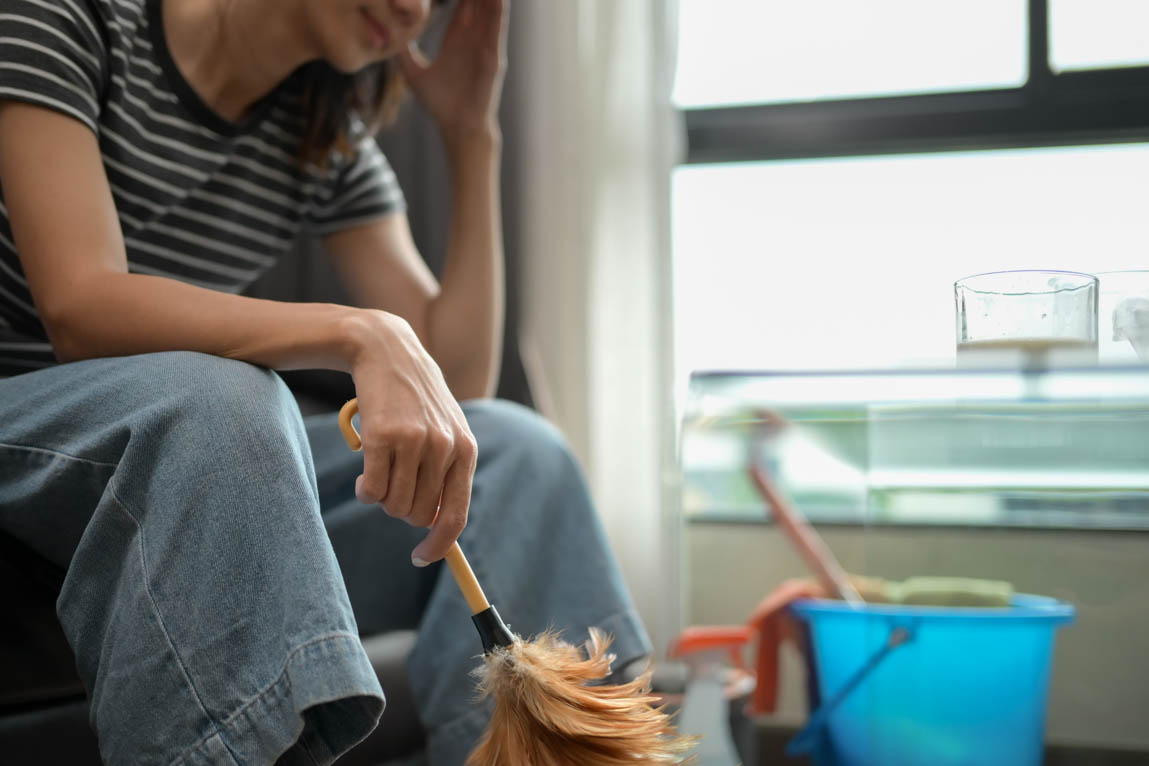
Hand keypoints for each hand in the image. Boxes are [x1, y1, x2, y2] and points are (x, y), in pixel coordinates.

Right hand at [348, 311, 477, 564]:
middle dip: (402, 511)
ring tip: (381, 472)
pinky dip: (365, 490)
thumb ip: (446, 471)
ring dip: (382, 499)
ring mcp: (414, 442)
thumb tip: (434, 525)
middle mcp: (444, 447)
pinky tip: (365, 474)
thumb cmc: (415, 398)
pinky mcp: (382, 437)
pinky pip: (372, 489)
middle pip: (419, 515)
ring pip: (393, 505)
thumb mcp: (445, 428)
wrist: (387, 350)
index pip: (455, 514)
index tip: (423, 557)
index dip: (439, 544)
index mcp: (465, 449)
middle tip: (394, 486)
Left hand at [400, 0, 507, 144]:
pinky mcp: (493, 57)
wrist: (457, 129)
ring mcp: (486, 45)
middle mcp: (474, 38)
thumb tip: (386, 33)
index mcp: (457, 38)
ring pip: (489, 7)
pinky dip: (498, 9)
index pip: (459, 2)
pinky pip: (497, 27)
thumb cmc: (440, 104)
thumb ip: (403, 51)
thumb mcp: (413, 72)